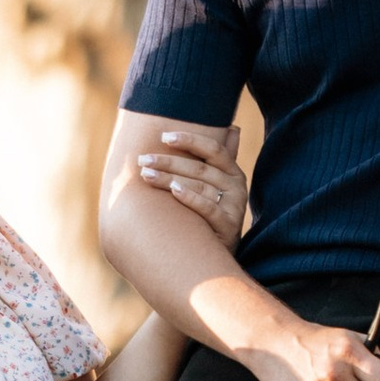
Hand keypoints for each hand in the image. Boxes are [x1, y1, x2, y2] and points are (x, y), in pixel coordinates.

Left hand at [132, 117, 247, 245]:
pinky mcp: (229, 226)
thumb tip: (232, 126)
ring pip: (199, 186)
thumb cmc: (213, 213)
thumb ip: (219, 158)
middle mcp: (237, 186)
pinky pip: (208, 208)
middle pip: (199, 168)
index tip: (164, 136)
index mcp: (233, 172)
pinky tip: (173, 190)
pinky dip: (190, 197)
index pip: (213, 149)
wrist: (220, 254)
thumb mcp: (218, 185)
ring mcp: (234, 206)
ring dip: (170, 178)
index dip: (189, 140)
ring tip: (146, 174)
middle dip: (168, 161)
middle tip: (142, 159)